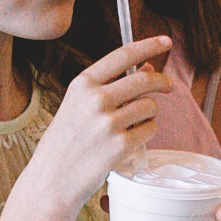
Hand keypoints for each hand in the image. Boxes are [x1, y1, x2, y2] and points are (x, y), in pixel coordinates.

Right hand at [35, 38, 172, 210]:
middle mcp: (96, 99)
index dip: (149, 46)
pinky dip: (146, 133)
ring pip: (150, 106)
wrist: (52, 179)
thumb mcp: (80, 105)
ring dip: (149, 114)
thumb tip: (148, 68)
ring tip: (131, 125)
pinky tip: (130, 140)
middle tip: (167, 86)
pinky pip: (150, 129)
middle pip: (145, 80)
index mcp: (83, 84)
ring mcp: (109, 123)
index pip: (123, 55)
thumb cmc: (66, 141)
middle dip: (161, 82)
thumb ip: (111, 85)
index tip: (165, 41)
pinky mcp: (121, 145)